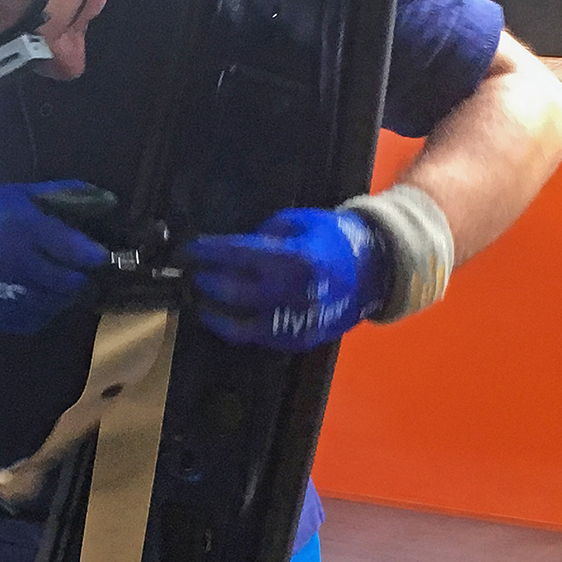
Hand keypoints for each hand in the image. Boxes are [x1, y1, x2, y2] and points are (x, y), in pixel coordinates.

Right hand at [0, 181, 112, 334]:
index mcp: (19, 228)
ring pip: (54, 304)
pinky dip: (44, 310)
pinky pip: (35, 320)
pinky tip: (40, 296)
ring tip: (62, 284)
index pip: (70, 247)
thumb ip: (64, 195)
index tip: (102, 257)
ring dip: (64, 296)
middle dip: (80, 278)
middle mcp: (11, 263)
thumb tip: (109, 200)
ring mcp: (2, 295)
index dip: (93, 254)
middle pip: (67, 281)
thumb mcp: (21, 196)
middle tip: (82, 272)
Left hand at [182, 208, 391, 351]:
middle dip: (206, 281)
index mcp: (294, 259)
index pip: (237, 255)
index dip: (207, 252)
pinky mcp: (297, 340)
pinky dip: (234, 326)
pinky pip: (256, 337)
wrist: (374, 271)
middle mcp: (292, 293)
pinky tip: (221, 315)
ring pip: (239, 323)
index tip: (188, 250)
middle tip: (190, 273)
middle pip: (232, 291)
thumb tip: (233, 251)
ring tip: (197, 298)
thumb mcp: (298, 222)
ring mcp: (295, 321)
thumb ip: (264, 236)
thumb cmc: (334, 239)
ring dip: (212, 310)